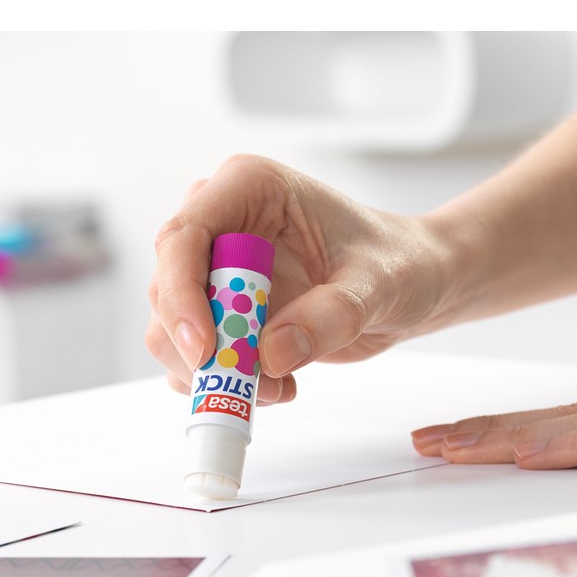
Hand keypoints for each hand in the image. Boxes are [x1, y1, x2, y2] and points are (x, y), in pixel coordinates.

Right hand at [147, 154, 455, 403]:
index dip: (180, 294)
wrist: (411, 284)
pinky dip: (225, 384)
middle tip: (246, 383)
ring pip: (171, 331)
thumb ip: (329, 315)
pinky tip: (278, 385)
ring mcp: (216, 273)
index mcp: (248, 189)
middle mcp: (222, 226)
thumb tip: (269, 354)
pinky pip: (196, 358)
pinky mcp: (222, 315)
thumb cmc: (399, 262)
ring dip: (212, 372)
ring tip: (276, 388)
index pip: (183, 236)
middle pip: (166, 289)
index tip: (205, 349)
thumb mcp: (378, 284)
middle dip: (196, 346)